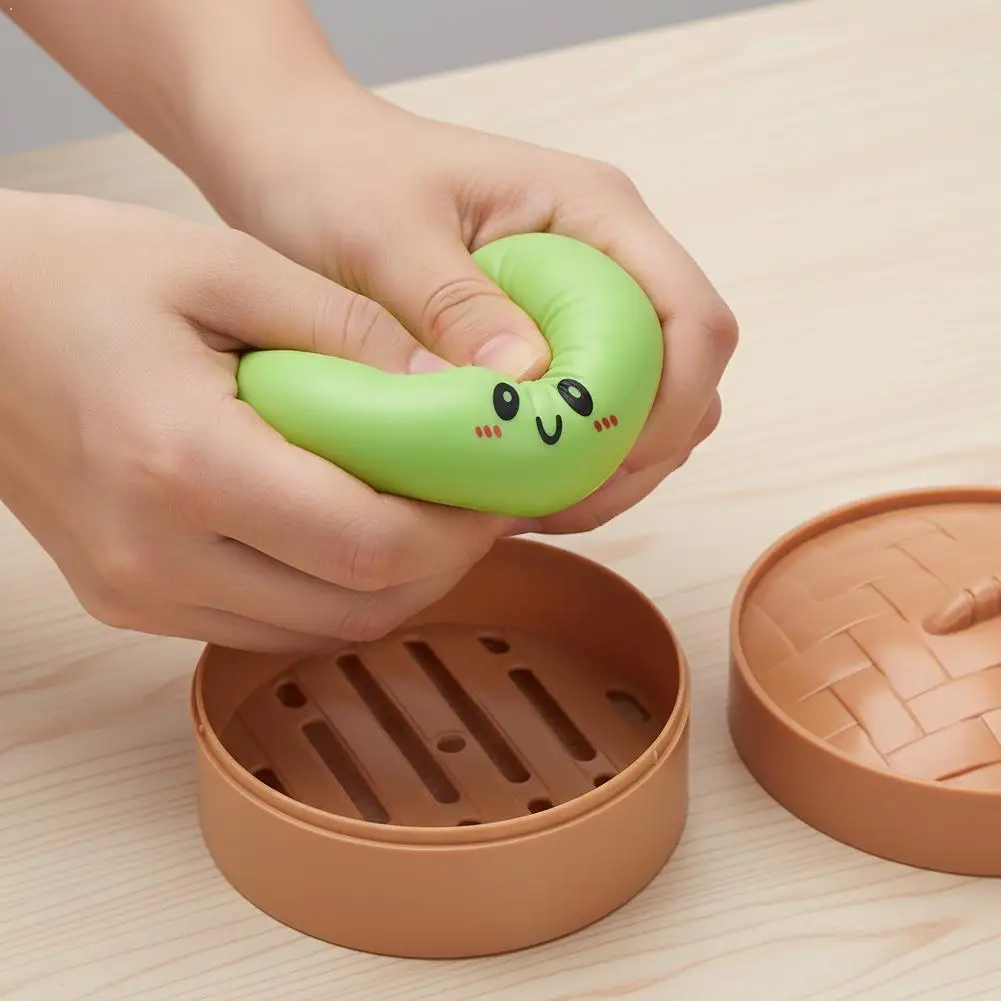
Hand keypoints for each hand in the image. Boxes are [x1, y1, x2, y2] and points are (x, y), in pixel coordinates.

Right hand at [0, 189, 507, 650]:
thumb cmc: (80, 277)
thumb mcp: (226, 266)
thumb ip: (352, 331)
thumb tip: (456, 393)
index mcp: (184, 464)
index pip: (370, 545)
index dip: (460, 527)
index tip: (498, 481)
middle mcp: (157, 556)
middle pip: (358, 607)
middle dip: (444, 559)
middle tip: (477, 496)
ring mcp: (140, 594)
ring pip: (321, 631)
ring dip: (393, 580)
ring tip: (424, 507)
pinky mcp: (133, 602)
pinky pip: (270, 625)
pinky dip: (332, 589)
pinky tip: (349, 526)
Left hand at [204, 87, 738, 533]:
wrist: (299, 157)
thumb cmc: (338, 173)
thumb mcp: (385, 235)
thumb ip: (454, 303)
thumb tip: (528, 375)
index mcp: (594, 214)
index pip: (696, 322)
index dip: (672, 408)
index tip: (598, 464)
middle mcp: (607, 258)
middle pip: (684, 379)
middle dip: (637, 454)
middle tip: (551, 503)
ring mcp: (581, 301)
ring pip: (646, 408)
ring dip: (604, 467)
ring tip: (524, 501)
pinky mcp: (546, 336)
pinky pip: (590, 413)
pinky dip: (567, 461)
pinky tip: (509, 484)